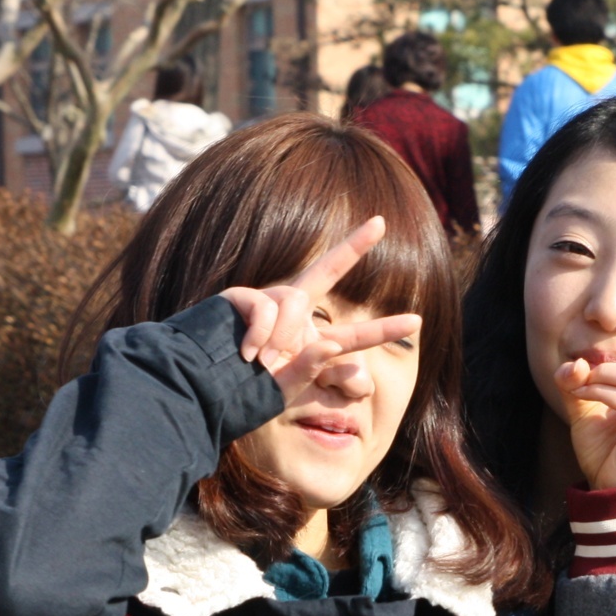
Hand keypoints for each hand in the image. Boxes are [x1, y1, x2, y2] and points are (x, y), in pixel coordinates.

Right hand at [217, 218, 420, 403]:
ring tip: (263, 361)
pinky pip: (264, 307)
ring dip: (283, 334)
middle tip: (380, 222)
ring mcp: (264, 302)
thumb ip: (314, 371)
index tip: (418, 319)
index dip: (384, 329)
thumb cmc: (241, 393)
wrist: (197, 389)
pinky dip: (260, 334)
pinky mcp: (239, 297)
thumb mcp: (286, 390)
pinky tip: (248, 355)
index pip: (351, 334)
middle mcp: (289, 314)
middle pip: (325, 272)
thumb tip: (336, 343)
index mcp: (306, 340)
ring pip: (295, 300)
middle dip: (352, 246)